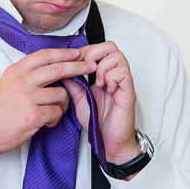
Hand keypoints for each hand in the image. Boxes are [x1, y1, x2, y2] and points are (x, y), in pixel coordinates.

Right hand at [0, 47, 95, 174]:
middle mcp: (21, 82)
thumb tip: (49, 70)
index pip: (44, 55)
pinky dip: (55, 118)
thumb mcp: (6, 84)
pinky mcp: (33, 116)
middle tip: (89, 67)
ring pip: (61, 94)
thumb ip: (25, 75)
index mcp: (15, 71)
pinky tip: (47, 122)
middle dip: (78, 67)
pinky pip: (56, 113)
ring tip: (53, 112)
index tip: (76, 53)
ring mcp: (27, 98)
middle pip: (57, 69)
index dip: (63, 53)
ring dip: (62, 104)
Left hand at [62, 42, 138, 164]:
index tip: (73, 62)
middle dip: (94, 53)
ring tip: (97, 82)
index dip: (84, 51)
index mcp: (102, 74)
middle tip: (86, 69)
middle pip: (110, 46)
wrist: (108, 142)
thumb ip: (72, 84)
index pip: (97, 49)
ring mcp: (122, 82)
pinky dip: (111, 77)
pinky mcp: (128, 92)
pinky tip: (106, 89)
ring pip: (118, 56)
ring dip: (103, 66)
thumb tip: (61, 71)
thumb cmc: (97, 122)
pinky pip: (123, 72)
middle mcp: (113, 75)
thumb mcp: (79, 100)